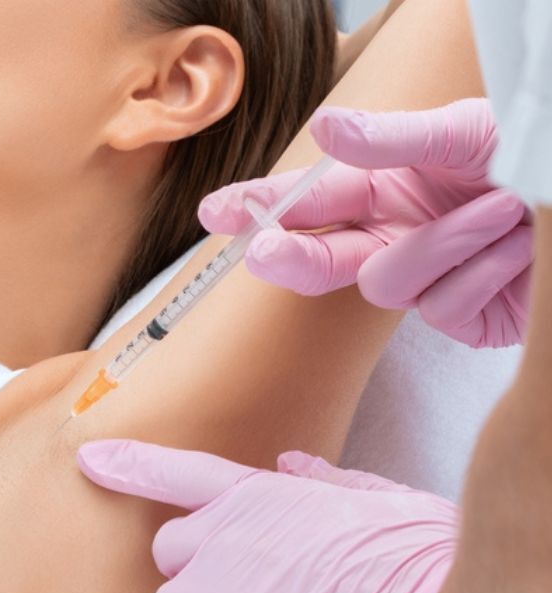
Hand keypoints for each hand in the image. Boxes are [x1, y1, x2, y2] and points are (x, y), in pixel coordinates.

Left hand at [77, 439, 535, 592]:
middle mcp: (218, 538)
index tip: (90, 458)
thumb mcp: (366, 497)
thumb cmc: (413, 554)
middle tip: (243, 592)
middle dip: (194, 569)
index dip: (129, 465)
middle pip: (167, 552)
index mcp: (254, 494)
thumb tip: (293, 464)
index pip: (174, 472)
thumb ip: (317, 483)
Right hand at [200, 99, 532, 347]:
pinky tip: (516, 249)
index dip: (259, 207)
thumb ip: (392, 139)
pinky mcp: (456, 319)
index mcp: (386, 191)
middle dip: (291, 254)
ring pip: (384, 283)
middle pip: (319, 258)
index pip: (307, 202)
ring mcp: (422, 281)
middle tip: (262, 253)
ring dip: (442, 245)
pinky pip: (439, 307)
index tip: (216, 214)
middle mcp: (394, 236)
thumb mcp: (464, 134)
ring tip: (501, 211)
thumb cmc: (530, 158)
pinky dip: (481, 273)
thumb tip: (325, 129)